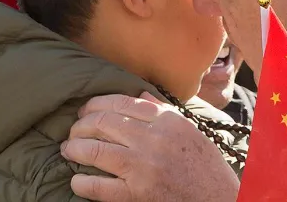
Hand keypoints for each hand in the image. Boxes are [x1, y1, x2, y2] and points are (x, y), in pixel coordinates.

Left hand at [60, 93, 239, 201]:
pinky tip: (77, 180)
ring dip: (75, 149)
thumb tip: (140, 95)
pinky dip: (81, 182)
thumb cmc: (203, 164)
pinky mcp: (136, 194)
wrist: (217, 198)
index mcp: (167, 121)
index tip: (85, 110)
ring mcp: (143, 168)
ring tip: (69, 150)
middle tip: (73, 130)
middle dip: (80, 125)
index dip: (96, 104)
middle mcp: (153, 140)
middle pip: (103, 123)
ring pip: (95, 150)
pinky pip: (98, 186)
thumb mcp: (188, 129)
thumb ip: (163, 110)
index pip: (121, 102)